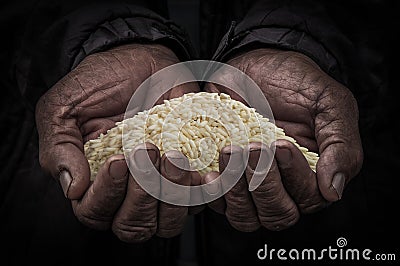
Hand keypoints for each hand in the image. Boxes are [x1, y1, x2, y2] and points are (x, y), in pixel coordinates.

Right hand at [36, 43, 198, 240]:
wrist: (140, 60)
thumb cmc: (100, 84)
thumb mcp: (64, 109)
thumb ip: (59, 148)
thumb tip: (72, 189)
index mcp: (94, 182)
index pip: (95, 213)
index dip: (106, 195)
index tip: (118, 159)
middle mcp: (127, 192)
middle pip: (133, 226)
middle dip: (141, 195)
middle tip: (146, 151)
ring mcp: (160, 186)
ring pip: (167, 222)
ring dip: (171, 193)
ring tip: (173, 154)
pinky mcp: (188, 176)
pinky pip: (199, 201)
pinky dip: (199, 187)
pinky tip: (194, 161)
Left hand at [203, 48, 362, 230]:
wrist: (255, 61)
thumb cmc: (294, 81)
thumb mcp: (329, 103)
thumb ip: (341, 144)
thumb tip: (333, 191)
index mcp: (311, 172)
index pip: (308, 198)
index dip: (294, 178)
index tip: (281, 145)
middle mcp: (281, 184)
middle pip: (276, 214)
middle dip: (264, 184)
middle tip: (253, 148)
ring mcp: (249, 183)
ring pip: (245, 216)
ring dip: (236, 190)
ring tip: (230, 152)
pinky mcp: (223, 176)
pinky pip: (214, 201)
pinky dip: (210, 191)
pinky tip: (207, 171)